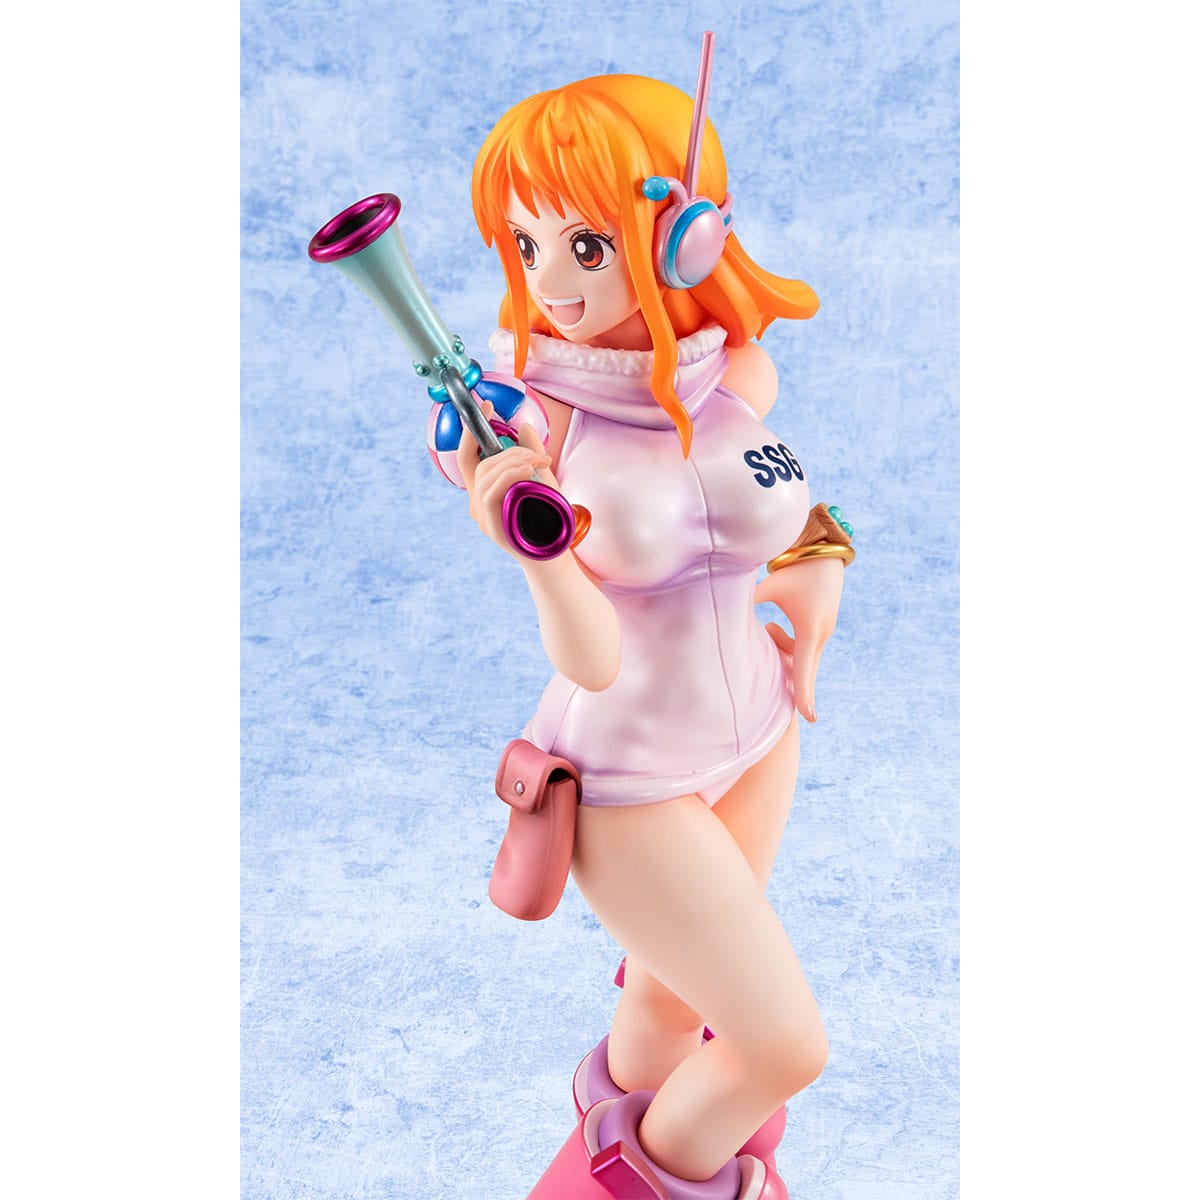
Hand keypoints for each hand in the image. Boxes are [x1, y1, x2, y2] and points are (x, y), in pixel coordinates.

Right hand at [456, 401, 557, 559]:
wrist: (555, 558)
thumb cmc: (549, 522)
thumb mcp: (543, 481)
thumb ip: (532, 455)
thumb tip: (523, 425)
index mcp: (485, 491)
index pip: (469, 456)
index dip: (472, 430)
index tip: (487, 406)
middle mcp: (478, 503)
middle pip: (477, 463)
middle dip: (506, 449)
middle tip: (535, 453)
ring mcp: (482, 516)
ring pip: (485, 475)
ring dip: (513, 461)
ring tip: (538, 462)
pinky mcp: (490, 525)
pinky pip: (491, 492)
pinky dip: (509, 475)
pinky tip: (526, 470)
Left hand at [755, 557, 844, 722]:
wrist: (822, 552)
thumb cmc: (794, 569)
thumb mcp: (770, 586)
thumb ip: (749, 602)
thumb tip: (722, 611)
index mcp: (809, 628)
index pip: (804, 668)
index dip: (804, 693)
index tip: (807, 716)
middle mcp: (821, 633)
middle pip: (806, 668)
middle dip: (799, 686)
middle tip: (804, 716)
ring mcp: (824, 631)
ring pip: (803, 656)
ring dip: (783, 650)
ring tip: (768, 628)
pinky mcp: (822, 626)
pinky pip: (806, 647)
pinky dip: (790, 644)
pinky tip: (773, 628)